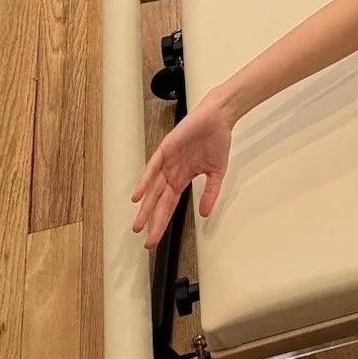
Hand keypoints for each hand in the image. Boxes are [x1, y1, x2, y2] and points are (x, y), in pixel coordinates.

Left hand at [131, 92, 232, 248]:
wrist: (218, 117)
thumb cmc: (217, 140)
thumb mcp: (217, 172)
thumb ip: (211, 193)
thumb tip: (205, 213)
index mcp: (183, 178)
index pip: (169, 205)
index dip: (162, 223)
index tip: (155, 239)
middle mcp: (172, 171)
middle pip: (159, 202)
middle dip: (152, 221)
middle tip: (146, 241)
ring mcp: (168, 161)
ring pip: (153, 188)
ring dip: (145, 206)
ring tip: (139, 224)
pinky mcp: (166, 148)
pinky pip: (153, 167)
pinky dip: (145, 181)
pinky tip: (139, 195)